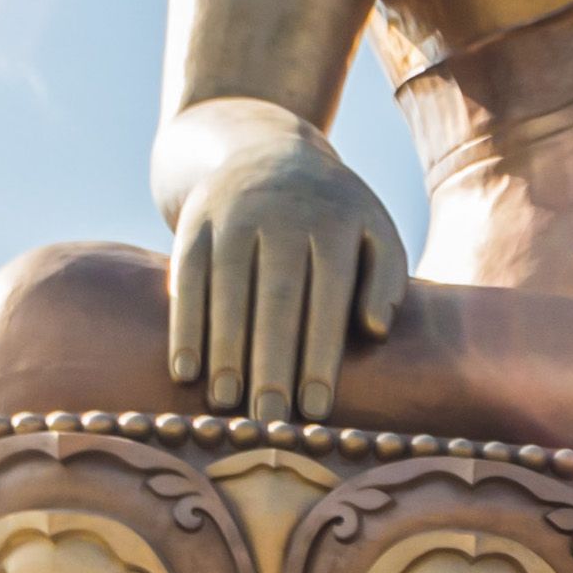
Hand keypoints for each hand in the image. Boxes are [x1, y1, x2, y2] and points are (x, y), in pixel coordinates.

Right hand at [165, 131, 412, 420]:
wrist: (265, 148)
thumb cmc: (334, 215)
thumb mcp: (374, 231)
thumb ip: (387, 278)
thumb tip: (375, 330)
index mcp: (334, 223)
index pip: (328, 299)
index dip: (320, 357)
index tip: (316, 411)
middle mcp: (282, 215)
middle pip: (275, 299)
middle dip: (271, 365)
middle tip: (269, 424)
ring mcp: (233, 215)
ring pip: (226, 291)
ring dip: (224, 353)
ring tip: (226, 407)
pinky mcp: (195, 221)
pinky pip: (187, 277)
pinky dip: (185, 326)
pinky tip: (186, 372)